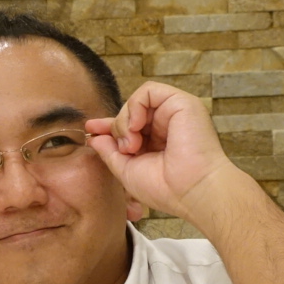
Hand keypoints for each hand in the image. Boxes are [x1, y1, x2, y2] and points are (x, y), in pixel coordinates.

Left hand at [85, 81, 243, 222]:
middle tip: (125, 149)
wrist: (193, 192)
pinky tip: (135, 127)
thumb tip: (95, 138)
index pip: (129, 125)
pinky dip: (135, 106)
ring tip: (132, 144)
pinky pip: (148, 91)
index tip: (91, 129)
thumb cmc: (167, 189)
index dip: (108, 126)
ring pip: (137, 100)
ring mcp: (176, 112)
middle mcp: (168, 124)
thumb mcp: (128, 170)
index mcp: (159, 140)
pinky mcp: (183, 102)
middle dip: (117, 128)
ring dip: (125, 121)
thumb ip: (110, 152)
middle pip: (130, 112)